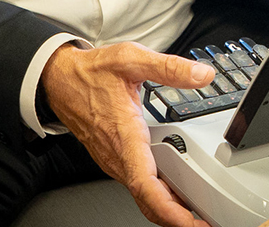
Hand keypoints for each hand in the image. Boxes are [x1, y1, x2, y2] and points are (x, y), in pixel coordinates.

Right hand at [41, 42, 214, 226]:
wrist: (59, 80)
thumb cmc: (90, 73)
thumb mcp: (130, 59)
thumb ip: (168, 67)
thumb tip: (202, 75)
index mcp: (124, 134)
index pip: (145, 184)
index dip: (170, 210)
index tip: (192, 223)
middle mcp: (117, 155)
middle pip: (148, 201)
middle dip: (178, 219)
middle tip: (208, 224)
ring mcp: (114, 161)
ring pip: (142, 197)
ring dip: (169, 209)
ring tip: (198, 212)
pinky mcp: (113, 160)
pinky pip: (137, 186)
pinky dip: (157, 198)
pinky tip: (175, 193)